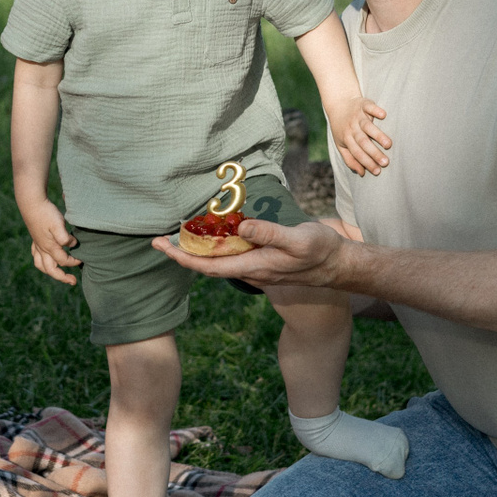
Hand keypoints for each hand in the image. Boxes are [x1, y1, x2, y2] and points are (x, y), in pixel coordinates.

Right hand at [18, 196, 79, 285]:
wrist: (32, 204)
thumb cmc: (47, 213)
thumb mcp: (58, 224)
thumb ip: (65, 237)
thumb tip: (73, 245)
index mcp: (49, 247)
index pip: (63, 261)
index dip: (74, 262)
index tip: (82, 259)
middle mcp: (42, 249)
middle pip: (51, 270)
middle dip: (62, 277)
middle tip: (73, 281)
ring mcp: (37, 245)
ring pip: (41, 265)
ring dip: (50, 272)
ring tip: (59, 274)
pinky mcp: (35, 240)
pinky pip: (36, 256)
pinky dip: (42, 262)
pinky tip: (46, 259)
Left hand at [152, 218, 343, 287]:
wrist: (338, 265)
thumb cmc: (321, 251)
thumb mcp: (299, 240)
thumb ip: (270, 234)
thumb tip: (241, 227)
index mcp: (254, 266)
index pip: (208, 265)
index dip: (182, 256)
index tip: (161, 246)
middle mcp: (250, 269)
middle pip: (206, 266)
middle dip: (180, 254)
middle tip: (158, 240)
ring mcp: (255, 267)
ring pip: (217, 262)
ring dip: (195, 250)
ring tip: (178, 234)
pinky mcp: (262, 261)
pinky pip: (230, 257)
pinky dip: (214, 247)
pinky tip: (211, 235)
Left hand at [325, 96, 391, 177]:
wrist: (338, 103)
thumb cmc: (342, 128)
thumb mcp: (341, 144)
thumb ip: (350, 159)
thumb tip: (362, 173)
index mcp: (346, 138)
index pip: (357, 153)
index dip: (366, 162)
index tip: (377, 171)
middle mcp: (352, 128)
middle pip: (363, 142)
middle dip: (374, 153)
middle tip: (386, 162)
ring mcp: (358, 116)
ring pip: (368, 126)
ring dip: (378, 135)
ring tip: (388, 144)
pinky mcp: (363, 104)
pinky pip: (369, 107)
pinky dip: (376, 110)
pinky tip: (383, 115)